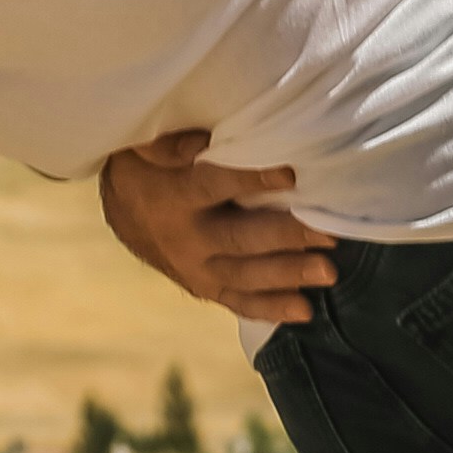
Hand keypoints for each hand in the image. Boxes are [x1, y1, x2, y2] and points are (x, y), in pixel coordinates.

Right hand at [101, 129, 340, 324]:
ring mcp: (196, 269)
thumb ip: (169, 143)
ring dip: (287, 275)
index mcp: (174, 197)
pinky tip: (305, 311)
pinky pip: (238, 302)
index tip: (290, 174)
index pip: (214, 186)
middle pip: (240, 239)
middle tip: (328, 236)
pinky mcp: (205, 287)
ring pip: (245, 276)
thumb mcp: (144, 146)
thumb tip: (201, 142)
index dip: (251, 180)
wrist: (123, 212)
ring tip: (328, 272)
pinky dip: (270, 308)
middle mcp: (186, 239)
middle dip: (286, 238)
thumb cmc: (145, 168)